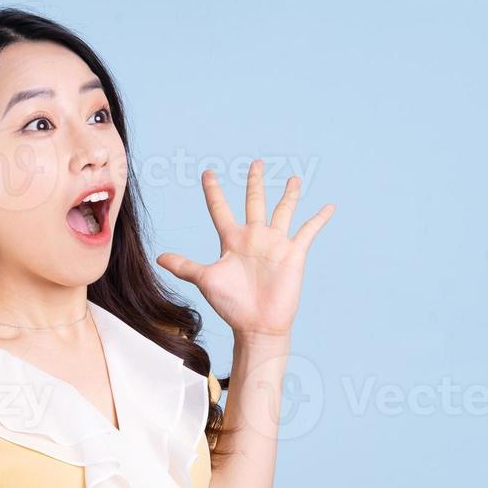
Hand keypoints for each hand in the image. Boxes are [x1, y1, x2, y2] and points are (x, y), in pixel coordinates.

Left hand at [155, 158, 334, 338]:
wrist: (256, 325)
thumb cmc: (231, 305)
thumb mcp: (205, 280)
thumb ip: (184, 266)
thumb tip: (158, 257)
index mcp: (232, 240)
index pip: (220, 209)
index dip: (213, 191)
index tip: (208, 173)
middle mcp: (254, 237)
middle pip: (255, 201)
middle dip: (255, 182)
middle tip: (256, 163)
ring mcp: (275, 243)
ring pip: (283, 210)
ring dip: (289, 195)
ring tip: (294, 178)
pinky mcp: (294, 253)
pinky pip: (308, 231)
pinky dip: (319, 218)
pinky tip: (329, 207)